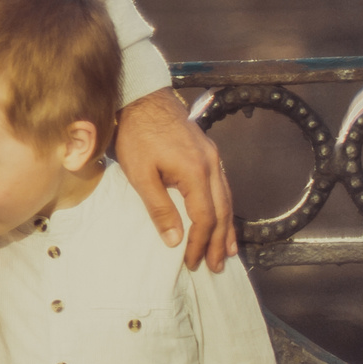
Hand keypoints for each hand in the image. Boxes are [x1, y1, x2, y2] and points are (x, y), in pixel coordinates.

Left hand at [114, 90, 234, 271]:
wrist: (142, 98)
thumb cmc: (136, 134)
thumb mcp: (140, 174)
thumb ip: (159, 207)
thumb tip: (174, 240)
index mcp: (196, 172)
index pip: (204, 218)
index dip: (199, 243)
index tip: (192, 262)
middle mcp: (211, 165)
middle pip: (222, 212)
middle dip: (218, 242)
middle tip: (216, 265)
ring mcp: (213, 157)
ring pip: (227, 199)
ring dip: (227, 227)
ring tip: (226, 250)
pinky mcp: (208, 152)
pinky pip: (223, 186)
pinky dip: (224, 207)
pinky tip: (222, 217)